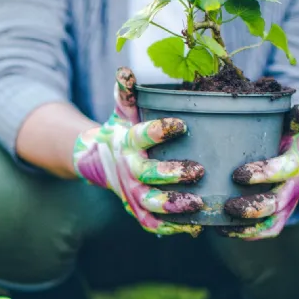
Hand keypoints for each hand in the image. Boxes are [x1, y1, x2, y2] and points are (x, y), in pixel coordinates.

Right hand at [72, 67, 204, 236]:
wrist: (99, 161)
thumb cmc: (123, 131)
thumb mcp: (123, 111)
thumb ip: (127, 93)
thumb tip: (125, 70)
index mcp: (128, 142)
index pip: (143, 136)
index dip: (161, 131)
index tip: (182, 124)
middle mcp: (129, 170)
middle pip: (148, 175)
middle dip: (172, 174)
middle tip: (198, 170)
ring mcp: (133, 193)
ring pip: (151, 203)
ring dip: (174, 205)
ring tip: (199, 202)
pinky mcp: (138, 210)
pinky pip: (153, 223)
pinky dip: (172, 228)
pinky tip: (195, 227)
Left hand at [220, 104, 298, 239]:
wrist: (297, 154)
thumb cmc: (282, 135)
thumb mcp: (288, 123)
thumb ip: (293, 117)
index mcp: (295, 160)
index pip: (284, 169)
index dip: (263, 174)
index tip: (237, 175)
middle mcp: (293, 185)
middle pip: (277, 203)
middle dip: (253, 207)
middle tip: (228, 206)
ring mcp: (286, 204)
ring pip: (271, 222)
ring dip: (248, 226)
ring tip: (223, 223)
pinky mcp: (278, 217)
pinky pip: (266, 231)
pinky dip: (245, 235)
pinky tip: (222, 230)